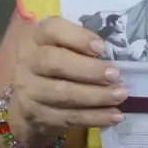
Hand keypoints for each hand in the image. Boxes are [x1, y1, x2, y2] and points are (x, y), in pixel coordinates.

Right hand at [11, 17, 127, 147]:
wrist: (27, 100)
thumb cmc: (55, 64)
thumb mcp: (62, 46)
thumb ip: (82, 45)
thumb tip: (112, 53)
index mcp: (37, 37)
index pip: (52, 30)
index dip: (78, 37)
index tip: (101, 47)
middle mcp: (28, 60)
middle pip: (54, 63)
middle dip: (89, 70)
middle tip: (115, 75)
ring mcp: (28, 90)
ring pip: (63, 94)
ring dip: (96, 96)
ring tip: (120, 95)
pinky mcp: (36, 115)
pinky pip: (67, 118)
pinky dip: (94, 118)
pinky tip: (114, 116)